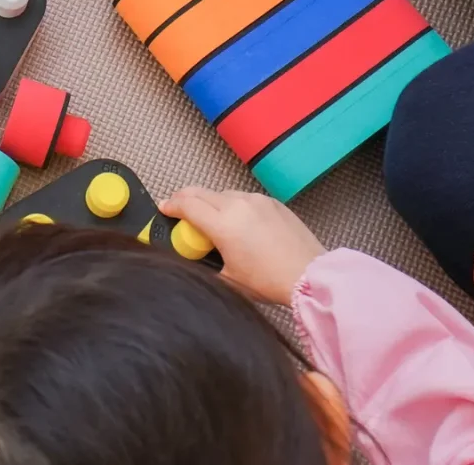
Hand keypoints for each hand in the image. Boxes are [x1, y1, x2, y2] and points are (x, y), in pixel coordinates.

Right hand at [160, 187, 326, 303]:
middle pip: (201, 192)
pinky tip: (238, 221)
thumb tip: (198, 257)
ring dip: (211, 202)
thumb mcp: (229, 279)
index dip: (171, 206)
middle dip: (185, 198)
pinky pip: (245, 198)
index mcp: (223, 224)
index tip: (164, 209)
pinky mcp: (273, 202)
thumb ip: (208, 264)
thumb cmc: (267, 281)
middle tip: (179, 208)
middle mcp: (238, 204)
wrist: (309, 275)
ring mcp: (257, 200)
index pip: (187, 205)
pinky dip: (234, 205)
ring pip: (223, 193)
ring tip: (210, 217)